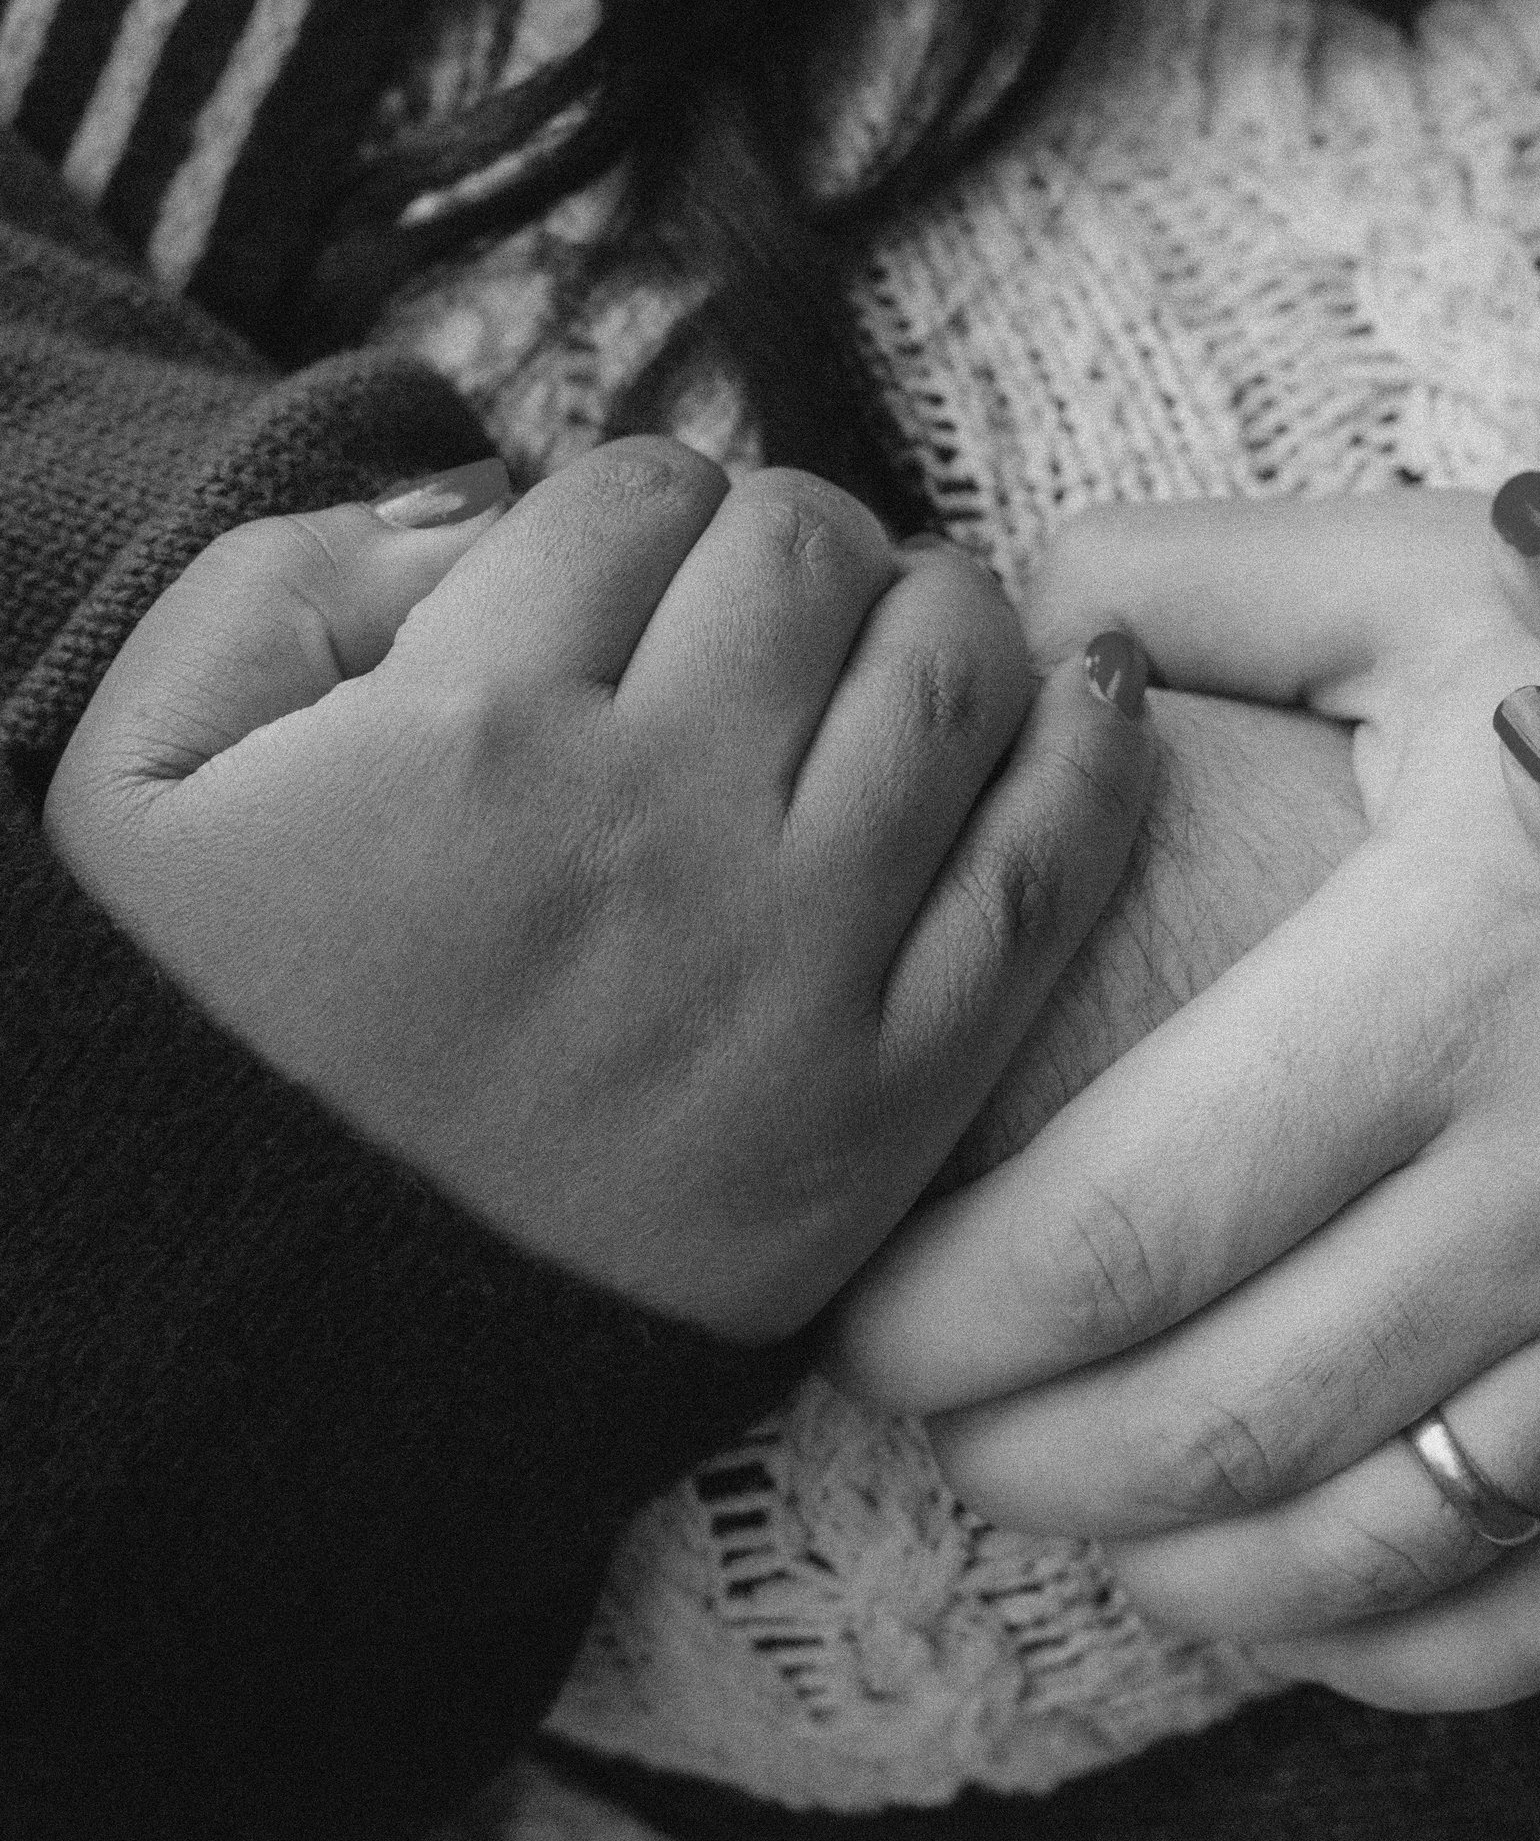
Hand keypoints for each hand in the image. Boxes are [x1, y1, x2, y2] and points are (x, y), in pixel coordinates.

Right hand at [44, 440, 1154, 1340]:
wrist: (253, 1349)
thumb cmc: (198, 1035)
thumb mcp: (144, 763)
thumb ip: (306, 570)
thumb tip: (502, 496)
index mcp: (473, 727)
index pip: (644, 491)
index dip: (637, 509)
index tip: (623, 580)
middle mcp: (655, 830)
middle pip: (811, 550)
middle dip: (786, 540)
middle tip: (758, 606)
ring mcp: (790, 972)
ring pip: (953, 670)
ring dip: (936, 610)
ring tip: (893, 636)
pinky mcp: (887, 1107)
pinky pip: (1051, 877)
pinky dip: (1093, 751)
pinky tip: (1088, 682)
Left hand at [836, 492, 1539, 1708]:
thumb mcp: (1447, 579)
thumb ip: (1194, 580)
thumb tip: (987, 609)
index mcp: (1461, 976)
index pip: (1125, 1231)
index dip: (950, 1313)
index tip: (870, 1311)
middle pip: (1219, 1426)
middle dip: (1024, 1454)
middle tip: (941, 1412)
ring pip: (1378, 1552)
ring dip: (1179, 1568)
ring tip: (1085, 1498)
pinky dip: (1402, 1648)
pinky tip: (1296, 1598)